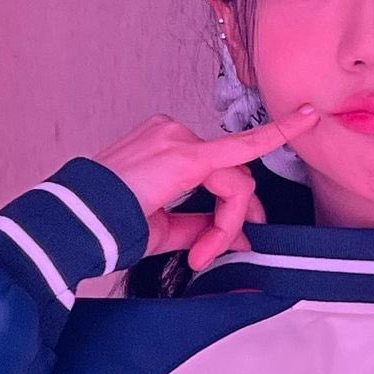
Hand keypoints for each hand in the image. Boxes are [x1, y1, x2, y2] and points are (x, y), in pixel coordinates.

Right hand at [93, 105, 318, 271]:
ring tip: (202, 251)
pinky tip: (302, 122)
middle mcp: (172, 134)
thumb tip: (240, 237)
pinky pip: (244, 150)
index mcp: (162, 147)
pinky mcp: (185, 153)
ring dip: (229, 220)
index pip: (217, 167)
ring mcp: (178, 138)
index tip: (252, 218)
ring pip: (235, 179)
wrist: (71, 226)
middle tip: (215, 251)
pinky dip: (271, 150)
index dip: (238, 198)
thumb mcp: (163, 228)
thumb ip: (202, 227)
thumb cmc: (103, 226)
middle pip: (232, 173)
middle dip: (234, 216)